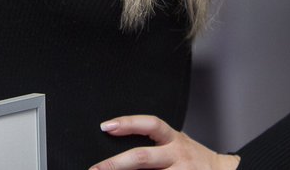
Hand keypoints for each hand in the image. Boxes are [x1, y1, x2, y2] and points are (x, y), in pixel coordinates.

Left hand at [90, 115, 239, 169]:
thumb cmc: (193, 159)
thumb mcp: (177, 143)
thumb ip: (155, 143)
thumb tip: (119, 140)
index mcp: (173, 139)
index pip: (150, 125)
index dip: (128, 123)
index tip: (106, 126)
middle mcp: (176, 155)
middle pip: (142, 157)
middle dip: (116, 163)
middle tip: (96, 168)